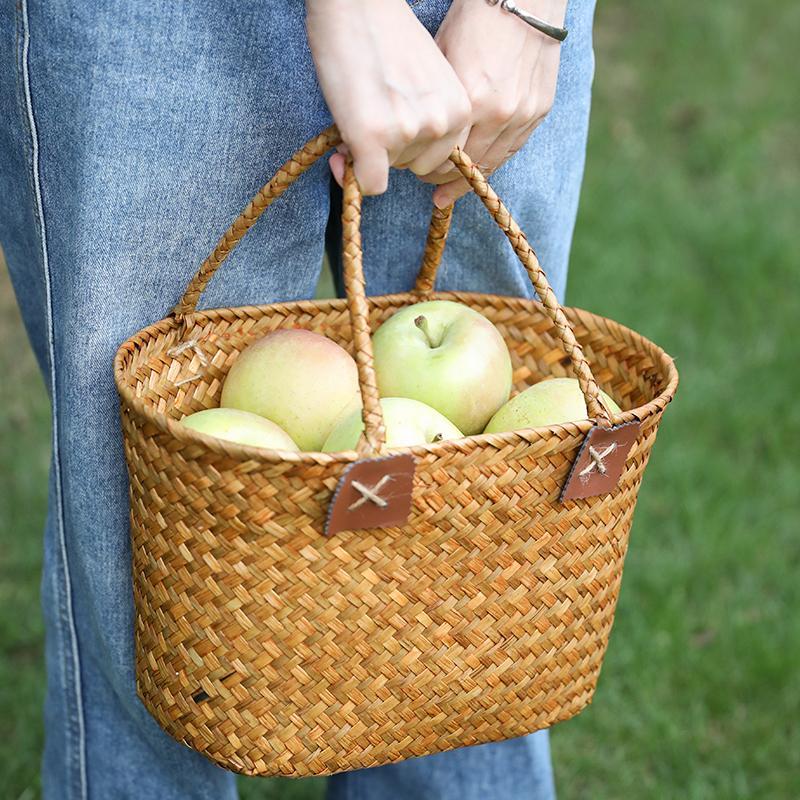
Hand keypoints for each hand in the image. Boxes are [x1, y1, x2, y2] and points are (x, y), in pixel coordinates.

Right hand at [305, 0, 470, 194]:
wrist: (356, 3)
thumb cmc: (387, 35)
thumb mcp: (427, 81)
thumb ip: (425, 119)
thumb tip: (399, 161)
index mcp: (461, 110)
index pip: (441, 160)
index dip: (414, 152)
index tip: (395, 138)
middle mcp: (441, 123)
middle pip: (415, 168)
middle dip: (394, 152)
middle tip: (373, 116)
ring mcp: (407, 132)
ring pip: (389, 172)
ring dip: (372, 154)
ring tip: (361, 113)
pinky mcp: (373, 138)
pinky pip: (368, 183)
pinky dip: (353, 177)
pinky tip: (343, 153)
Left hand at [427, 0, 567, 207]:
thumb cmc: (474, 22)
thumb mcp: (444, 60)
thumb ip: (439, 103)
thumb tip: (422, 135)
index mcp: (472, 102)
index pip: (448, 157)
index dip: (431, 171)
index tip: (420, 176)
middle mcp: (500, 114)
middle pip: (470, 167)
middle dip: (447, 179)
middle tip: (431, 184)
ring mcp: (523, 115)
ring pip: (493, 163)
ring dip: (471, 178)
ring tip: (453, 185)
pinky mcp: (540, 110)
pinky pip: (513, 149)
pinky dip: (494, 160)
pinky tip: (480, 167)